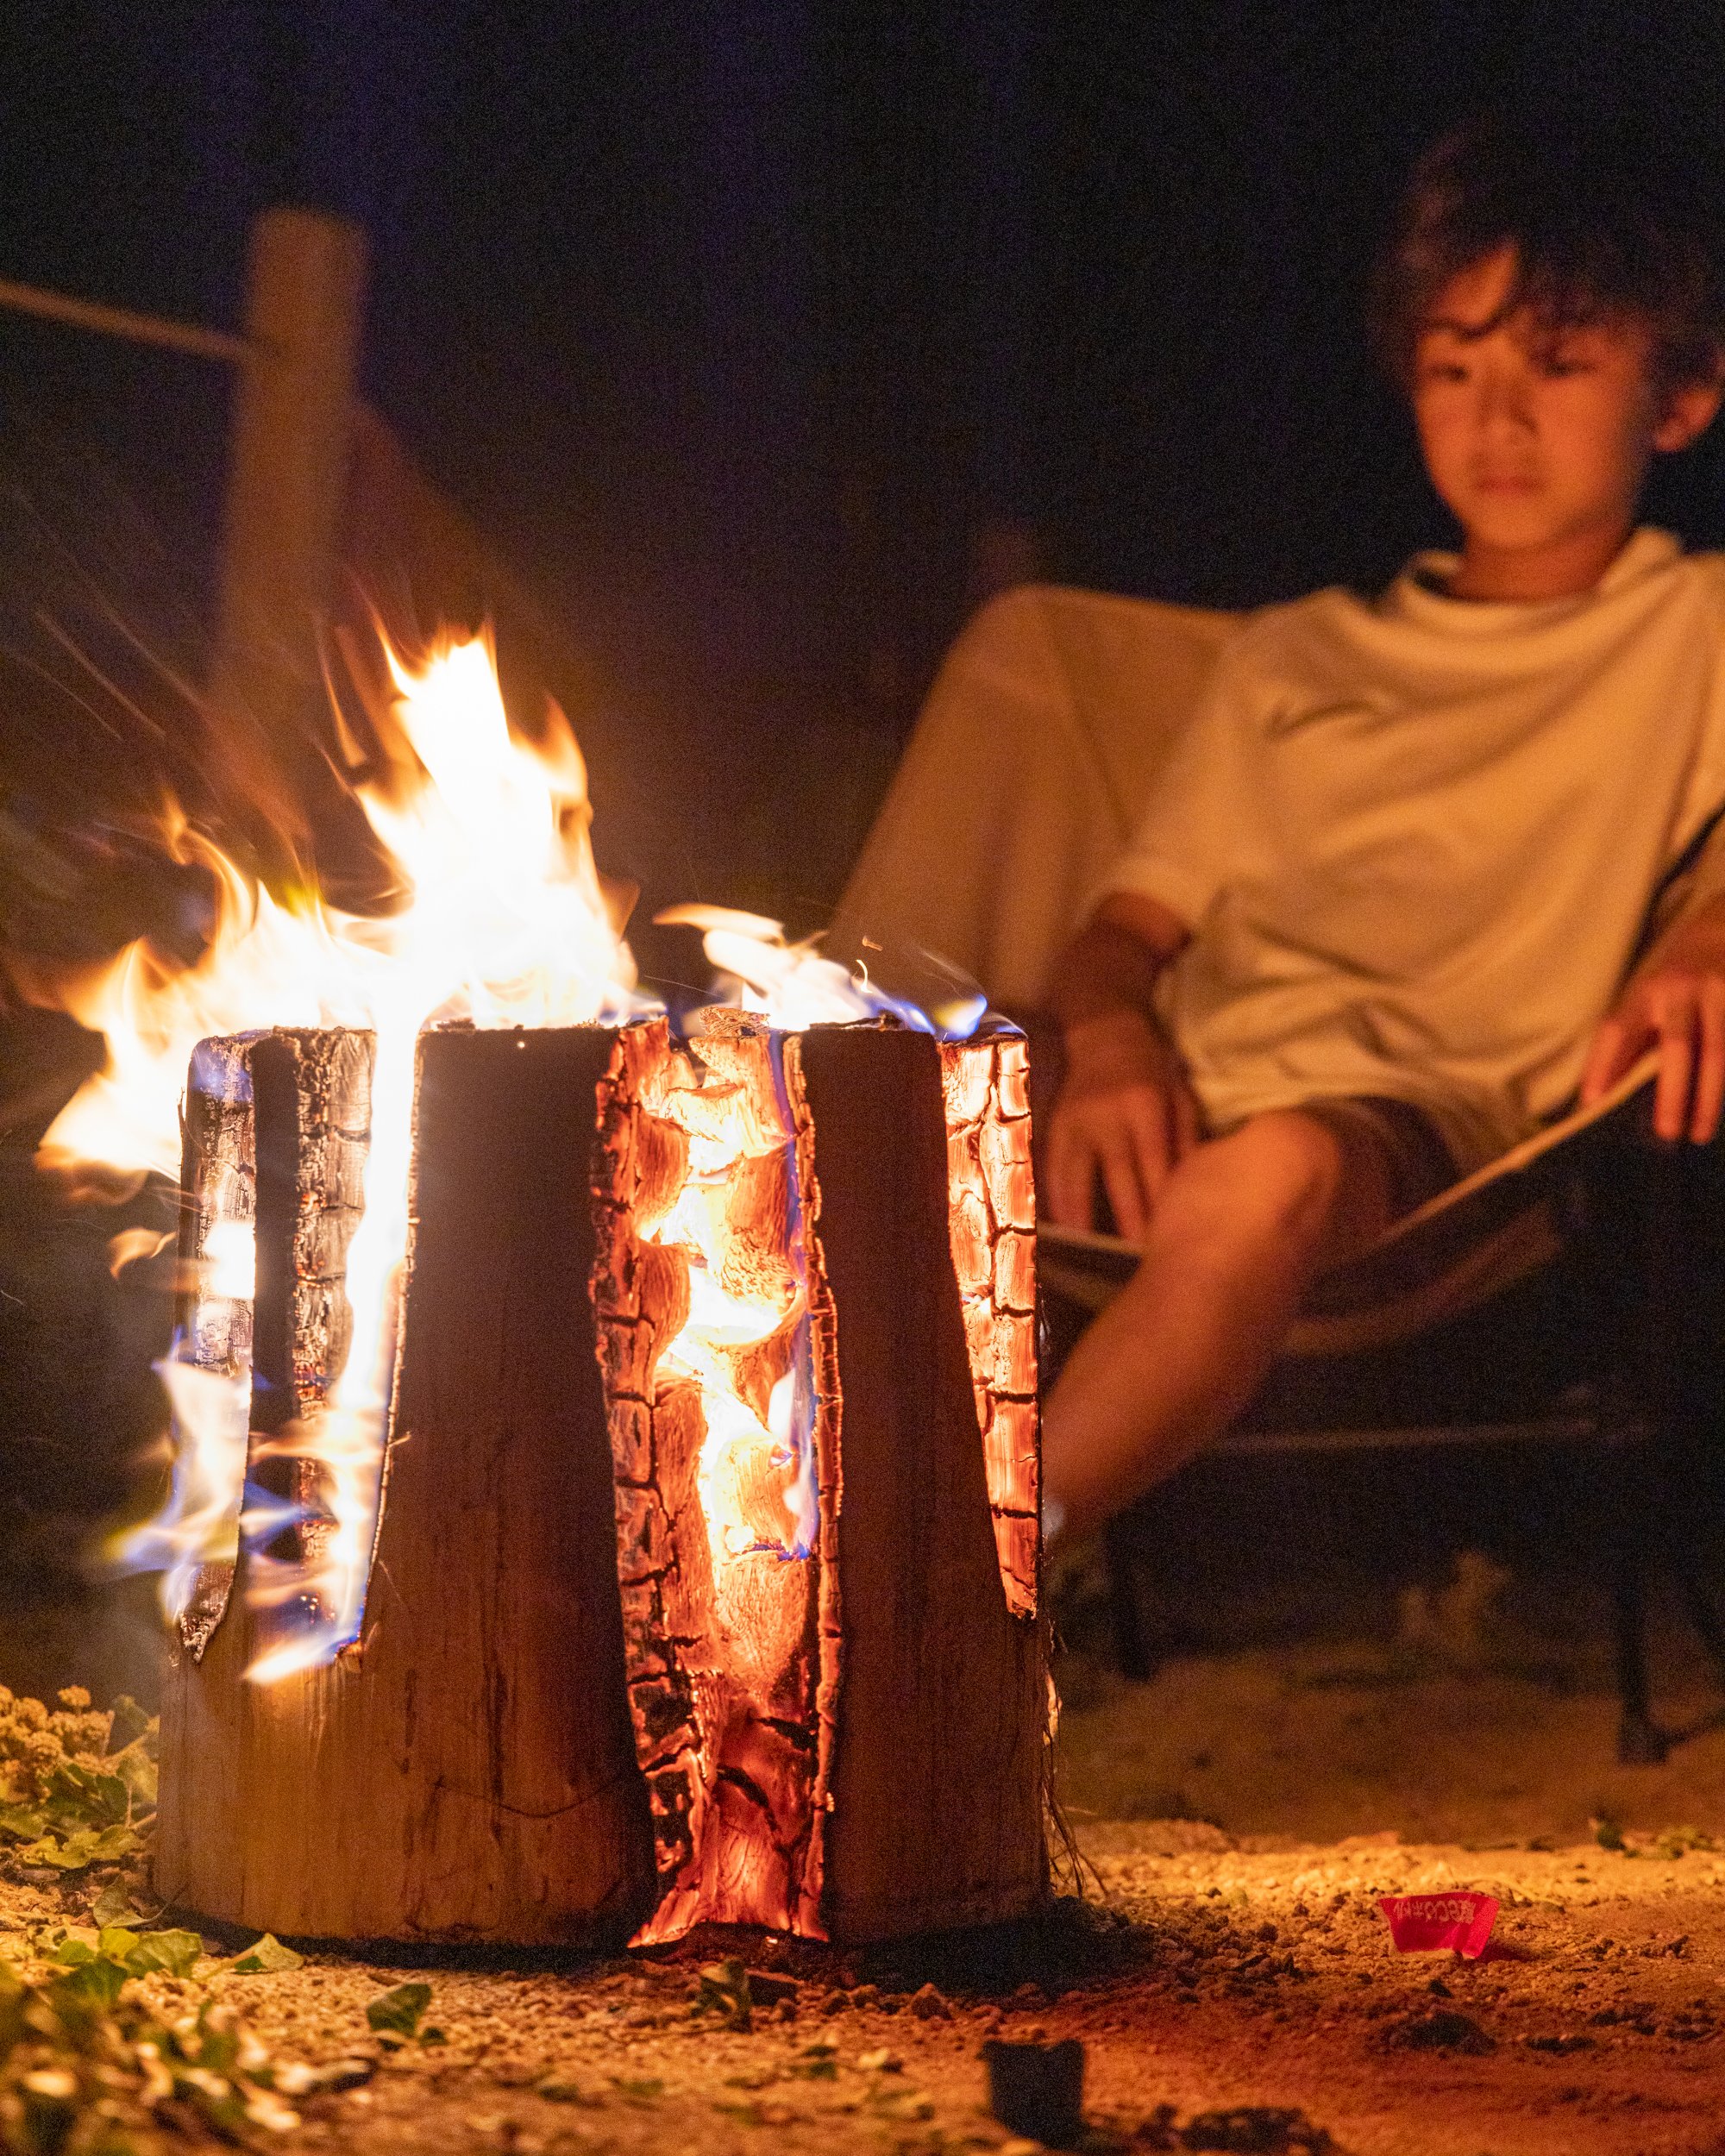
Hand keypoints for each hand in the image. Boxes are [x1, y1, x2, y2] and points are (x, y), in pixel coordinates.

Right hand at [1046, 1009, 1200, 1240]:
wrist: (1106, 1034)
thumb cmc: (1153, 1069)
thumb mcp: (1180, 1094)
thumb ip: (1186, 1138)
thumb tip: (1191, 1186)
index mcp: (1145, 1108)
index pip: (1153, 1167)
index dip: (1160, 1205)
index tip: (1170, 1238)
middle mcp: (1107, 1118)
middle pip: (1118, 1181)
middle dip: (1129, 1223)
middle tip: (1139, 1261)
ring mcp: (1076, 1124)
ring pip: (1077, 1180)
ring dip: (1085, 1220)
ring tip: (1092, 1257)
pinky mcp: (1055, 1128)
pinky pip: (1054, 1172)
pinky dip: (1058, 1202)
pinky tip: (1064, 1231)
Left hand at [1581, 964, 1724, 1141]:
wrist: (1723, 926)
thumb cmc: (1673, 979)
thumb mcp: (1644, 1000)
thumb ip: (1625, 1043)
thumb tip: (1595, 1094)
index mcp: (1646, 992)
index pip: (1618, 1029)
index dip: (1602, 1063)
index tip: (1591, 1102)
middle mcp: (1683, 991)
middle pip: (1679, 1047)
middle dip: (1673, 1093)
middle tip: (1666, 1133)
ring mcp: (1721, 993)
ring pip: (1718, 1051)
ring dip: (1710, 1096)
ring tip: (1701, 1133)